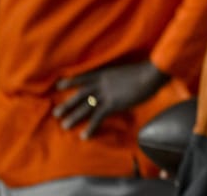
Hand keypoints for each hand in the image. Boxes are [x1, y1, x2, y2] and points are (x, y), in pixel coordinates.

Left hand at [53, 60, 168, 138]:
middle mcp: (101, 84)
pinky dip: (90, 127)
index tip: (59, 86)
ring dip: (74, 117)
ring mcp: (106, 94)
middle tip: (56, 113)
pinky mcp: (112, 104)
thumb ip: (119, 77)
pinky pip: (98, 117)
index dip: (71, 82)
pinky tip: (84, 136)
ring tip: (65, 126)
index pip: (84, 78)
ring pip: (85, 107)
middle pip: (80, 95)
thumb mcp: (127, 71)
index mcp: (105, 74)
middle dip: (68, 104)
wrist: (150, 74)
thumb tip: (119, 82)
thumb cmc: (145, 71)